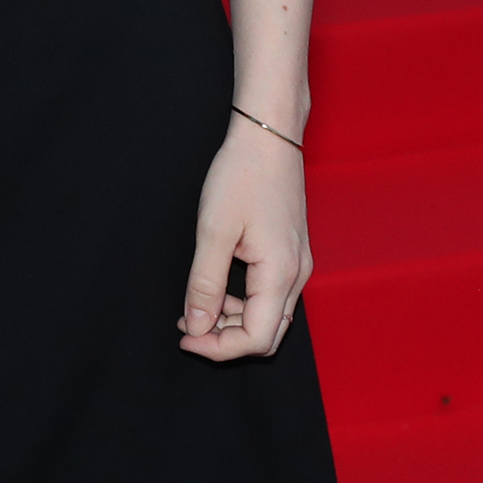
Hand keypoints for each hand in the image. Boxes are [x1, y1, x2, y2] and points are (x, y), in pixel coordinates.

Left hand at [178, 115, 310, 359]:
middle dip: (226, 340)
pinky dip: (243, 302)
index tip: (185, 337)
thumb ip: (205, 284)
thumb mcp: (214, 230)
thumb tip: (197, 327)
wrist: (269, 134)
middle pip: (267, 335)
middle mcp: (297, 275)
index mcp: (280, 274)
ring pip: (270, 317)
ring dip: (233, 322)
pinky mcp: (291, 253)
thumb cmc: (243, 174)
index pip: (255, 338)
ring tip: (196, 307)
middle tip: (188, 327)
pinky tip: (217, 288)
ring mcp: (298, 264)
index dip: (218, 348)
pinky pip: (271, 295)